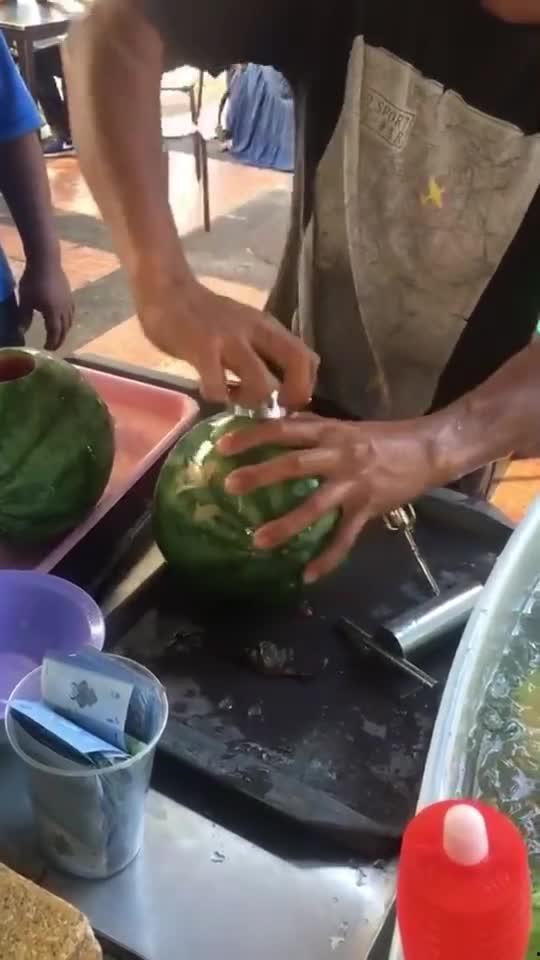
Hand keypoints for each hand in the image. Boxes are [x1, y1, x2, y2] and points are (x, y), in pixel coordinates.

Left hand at [18, 259, 73, 349]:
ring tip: (59, 335)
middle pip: (64, 329)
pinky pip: (72, 313)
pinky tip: (64, 319)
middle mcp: (64, 310)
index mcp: (53, 313)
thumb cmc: (33, 280)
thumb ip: (24, 317)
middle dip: (59, 340)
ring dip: (65, 331)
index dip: (52, 343)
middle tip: (54, 347)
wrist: (45, 261)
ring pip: (70, 321)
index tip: (47, 350)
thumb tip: (21, 332)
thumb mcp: (25, 300)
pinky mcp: (70, 295)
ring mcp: (69, 302)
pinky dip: (68, 320)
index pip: (54, 333)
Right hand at [137, 276, 318, 408]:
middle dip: (293, 395)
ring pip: (259, 382)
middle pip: (296, 361)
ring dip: (253, 402)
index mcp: (268, 328)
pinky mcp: (201, 349)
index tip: (289, 404)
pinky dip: (218, 398)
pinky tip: (211, 393)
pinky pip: (216, 386)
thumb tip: (278, 384)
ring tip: (236, 402)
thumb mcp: (243, 327)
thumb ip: (261, 349)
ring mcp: (229, 340)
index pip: (307, 357)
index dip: (305, 386)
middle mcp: (255, 331)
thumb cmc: (204, 315)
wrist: (167, 289)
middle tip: (274, 412)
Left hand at [218, 414, 439, 581]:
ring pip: (315, 506)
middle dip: (260, 475)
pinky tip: (308, 575)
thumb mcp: (346, 425)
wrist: (428, 449)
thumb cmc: (383, 437)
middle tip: (229, 485)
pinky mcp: (369, 507)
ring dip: (285, 524)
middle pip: (294, 464)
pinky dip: (328, 559)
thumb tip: (278, 424)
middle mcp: (339, 455)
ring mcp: (354, 483)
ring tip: (258, 540)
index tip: (223, 445)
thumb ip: (314, 427)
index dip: (253, 435)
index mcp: (330, 431)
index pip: (284, 429)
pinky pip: (345, 537)